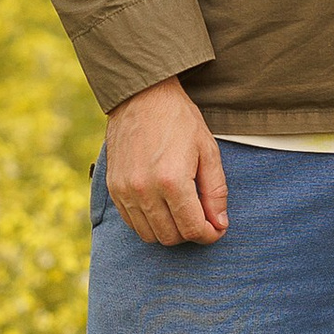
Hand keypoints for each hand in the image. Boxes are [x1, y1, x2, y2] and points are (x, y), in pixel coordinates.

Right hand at [105, 76, 228, 246]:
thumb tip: (219, 224)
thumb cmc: (179, 120)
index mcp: (172, 181)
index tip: (216, 229)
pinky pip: (131, 222)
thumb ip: (216, 191)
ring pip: (149, 235)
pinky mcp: (113, 188)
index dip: (209, 235)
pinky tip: (162, 206)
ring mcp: (125, 191)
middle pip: (170, 237)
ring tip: (182, 212)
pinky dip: (149, 223)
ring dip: (169, 231)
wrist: (142, 96)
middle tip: (201, 218)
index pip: (192, 229)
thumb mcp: (208, 150)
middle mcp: (144, 190)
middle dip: (191, 233)